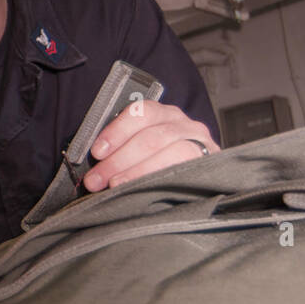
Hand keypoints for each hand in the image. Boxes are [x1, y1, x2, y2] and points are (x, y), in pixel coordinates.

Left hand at [82, 101, 218, 192]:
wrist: (196, 182)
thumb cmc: (157, 164)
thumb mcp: (139, 149)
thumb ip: (121, 150)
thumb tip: (94, 166)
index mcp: (163, 114)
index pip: (141, 113)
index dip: (117, 131)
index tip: (97, 152)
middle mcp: (184, 124)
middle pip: (152, 137)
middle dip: (119, 159)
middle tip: (96, 180)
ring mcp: (200, 142)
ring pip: (172, 151)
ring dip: (138, 171)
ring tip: (116, 185)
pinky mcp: (210, 162)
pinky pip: (188, 168)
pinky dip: (162, 179)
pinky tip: (146, 191)